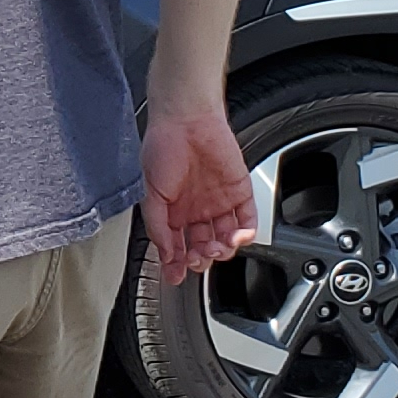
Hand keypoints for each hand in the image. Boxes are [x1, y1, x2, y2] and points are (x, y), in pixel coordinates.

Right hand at [140, 102, 255, 283]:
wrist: (186, 120)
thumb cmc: (162, 148)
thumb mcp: (149, 193)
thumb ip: (157, 226)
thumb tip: (165, 254)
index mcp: (173, 212)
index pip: (177, 247)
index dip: (176, 264)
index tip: (176, 277)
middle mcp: (196, 210)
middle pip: (202, 247)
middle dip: (200, 259)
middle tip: (196, 259)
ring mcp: (219, 202)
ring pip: (226, 239)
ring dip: (222, 250)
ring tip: (216, 248)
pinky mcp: (239, 192)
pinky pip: (248, 219)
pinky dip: (246, 233)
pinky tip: (238, 237)